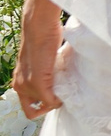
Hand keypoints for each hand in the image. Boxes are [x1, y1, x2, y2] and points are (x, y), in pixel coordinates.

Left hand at [13, 0, 61, 120]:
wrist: (39, 27)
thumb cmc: (43, 39)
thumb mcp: (41, 61)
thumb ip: (44, 73)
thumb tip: (57, 81)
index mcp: (19, 81)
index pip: (29, 106)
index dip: (43, 105)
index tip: (55, 95)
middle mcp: (20, 86)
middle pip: (35, 109)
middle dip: (50, 104)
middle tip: (61, 92)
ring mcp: (28, 84)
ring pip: (44, 104)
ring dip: (55, 100)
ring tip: (64, 86)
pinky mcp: (38, 81)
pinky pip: (50, 99)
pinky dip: (59, 98)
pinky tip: (66, 86)